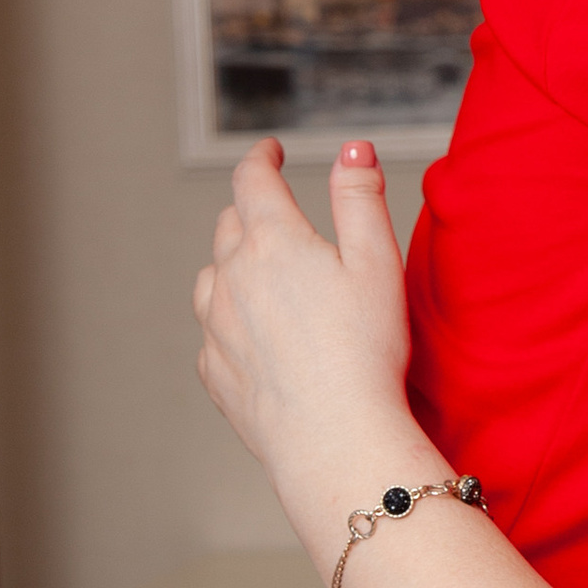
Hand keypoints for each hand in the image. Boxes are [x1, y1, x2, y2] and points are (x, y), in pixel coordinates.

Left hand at [192, 140, 414, 543]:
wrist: (332, 437)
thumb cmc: (363, 352)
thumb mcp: (377, 262)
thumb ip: (360, 197)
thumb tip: (352, 150)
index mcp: (273, 242)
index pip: (253, 180)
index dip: (262, 158)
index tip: (270, 152)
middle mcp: (232, 277)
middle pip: (229, 224)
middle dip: (251, 209)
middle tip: (275, 212)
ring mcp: (215, 326)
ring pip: (211, 276)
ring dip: (231, 263)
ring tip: (258, 272)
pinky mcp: (215, 371)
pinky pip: (211, 332)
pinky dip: (226, 319)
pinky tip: (251, 333)